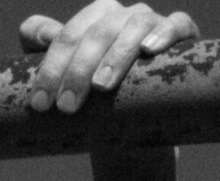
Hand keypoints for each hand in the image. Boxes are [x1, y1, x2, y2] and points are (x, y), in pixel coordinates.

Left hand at [20, 4, 196, 112]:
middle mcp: (122, 15)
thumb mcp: (67, 78)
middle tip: (66, 107)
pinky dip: (165, 32)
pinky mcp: (182, 35)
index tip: (39, 104)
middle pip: (96, 33)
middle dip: (78, 71)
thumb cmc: (98, 101)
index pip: (68, 36)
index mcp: (94, 19)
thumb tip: (37, 34)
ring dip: (115, 56)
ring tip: (101, 85)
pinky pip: (177, 23)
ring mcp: (151, 22)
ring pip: (133, 27)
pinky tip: (149, 49)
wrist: (137, 126)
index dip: (51, 68)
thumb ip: (45, 52)